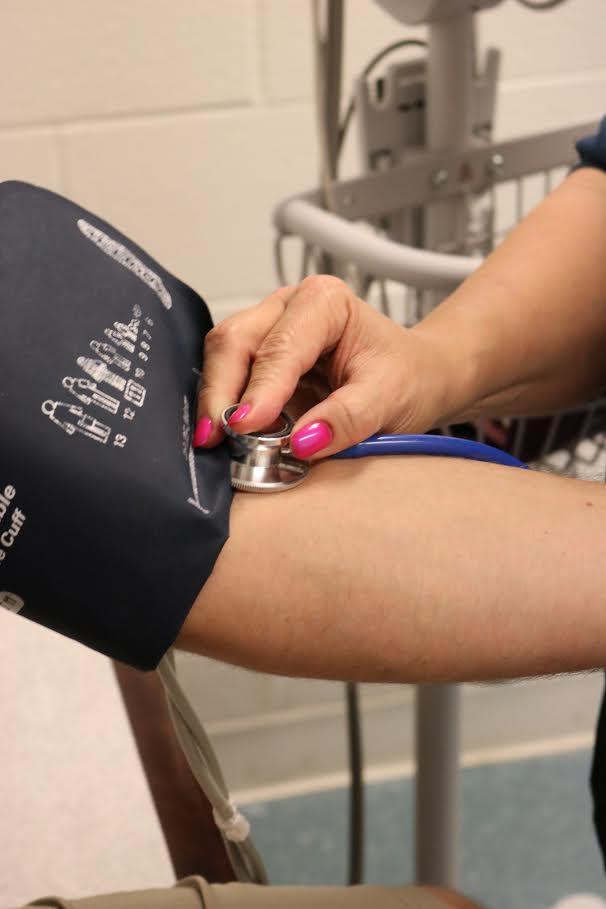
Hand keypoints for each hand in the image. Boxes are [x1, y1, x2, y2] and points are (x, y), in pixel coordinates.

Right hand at [195, 275, 458, 459]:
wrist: (415, 379)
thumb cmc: (407, 377)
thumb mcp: (390, 400)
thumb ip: (348, 419)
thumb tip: (301, 442)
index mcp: (325, 302)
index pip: (280, 345)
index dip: (259, 389)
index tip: (245, 426)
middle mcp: (289, 307)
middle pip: (235, 341)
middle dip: (221, 391)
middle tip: (215, 438)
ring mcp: (269, 331)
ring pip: (222, 357)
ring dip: (217, 400)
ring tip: (218, 442)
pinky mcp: (259, 360)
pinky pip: (227, 378)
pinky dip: (224, 407)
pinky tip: (226, 437)